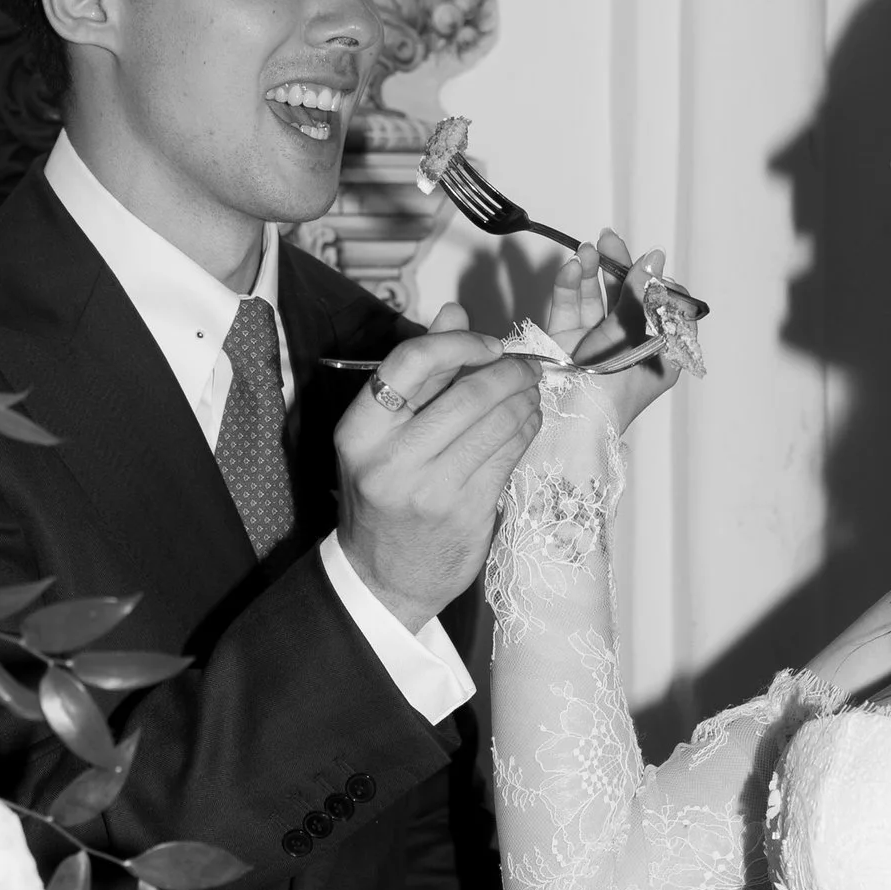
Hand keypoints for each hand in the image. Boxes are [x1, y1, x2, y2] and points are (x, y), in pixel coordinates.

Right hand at [335, 302, 545, 630]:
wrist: (382, 577)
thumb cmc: (382, 496)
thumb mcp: (381, 435)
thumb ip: (419, 372)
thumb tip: (455, 312)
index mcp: (359, 430)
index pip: (411, 362)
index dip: (459, 342)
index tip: (488, 343)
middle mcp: (390, 458)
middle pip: (466, 392)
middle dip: (508, 371)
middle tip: (526, 364)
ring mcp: (430, 488)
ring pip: (496, 423)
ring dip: (524, 398)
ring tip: (531, 390)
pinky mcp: (466, 511)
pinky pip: (509, 455)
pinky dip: (527, 429)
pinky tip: (529, 421)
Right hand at [545, 230, 682, 432]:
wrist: (568, 419)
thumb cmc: (612, 388)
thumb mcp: (634, 335)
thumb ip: (641, 294)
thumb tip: (654, 257)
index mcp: (660, 354)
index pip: (667, 310)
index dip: (659, 285)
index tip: (649, 269)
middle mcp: (630, 347)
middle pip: (627, 298)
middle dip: (619, 267)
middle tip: (610, 240)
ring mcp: (596, 344)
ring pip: (596, 299)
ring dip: (592, 272)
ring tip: (588, 249)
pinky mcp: (567, 342)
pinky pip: (571, 308)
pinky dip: (571, 286)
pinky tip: (574, 268)